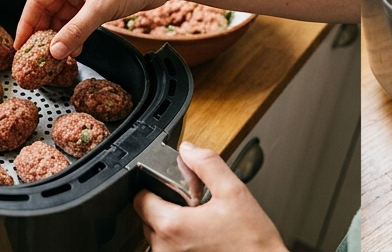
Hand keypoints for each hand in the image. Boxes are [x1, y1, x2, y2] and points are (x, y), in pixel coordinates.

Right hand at [16, 0, 173, 58]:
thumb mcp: (100, 8)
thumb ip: (76, 31)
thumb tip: (54, 51)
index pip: (37, 1)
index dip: (26, 24)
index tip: (20, 46)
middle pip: (49, 11)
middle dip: (46, 34)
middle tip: (40, 57)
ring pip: (65, 19)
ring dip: (63, 37)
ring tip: (60, 57)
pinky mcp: (98, 2)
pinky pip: (79, 21)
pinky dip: (77, 35)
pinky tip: (77, 49)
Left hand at [134, 142, 285, 251]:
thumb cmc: (251, 241)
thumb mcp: (233, 191)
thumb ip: (206, 165)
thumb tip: (188, 150)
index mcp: (172, 226)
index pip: (140, 199)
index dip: (154, 186)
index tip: (170, 185)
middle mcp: (164, 248)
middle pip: (148, 217)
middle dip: (167, 207)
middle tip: (195, 205)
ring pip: (159, 236)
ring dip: (174, 226)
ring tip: (202, 223)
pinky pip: (169, 250)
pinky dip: (180, 241)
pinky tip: (204, 238)